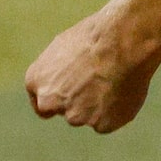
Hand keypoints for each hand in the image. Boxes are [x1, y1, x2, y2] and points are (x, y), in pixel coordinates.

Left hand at [24, 9, 158, 132]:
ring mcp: (76, 116)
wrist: (121, 41)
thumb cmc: (95, 36)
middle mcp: (50, 102)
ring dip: (100, 106)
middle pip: (65, 112)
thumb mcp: (65, 45)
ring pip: (89, 116)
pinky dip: (117, 110)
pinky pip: (110, 120)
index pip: (41, 106)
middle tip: (98, 87)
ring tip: (115, 80)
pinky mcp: (101, 124)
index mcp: (36, 81)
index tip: (71, 99)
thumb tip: (66, 75)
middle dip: (78, 105)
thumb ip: (59, 70)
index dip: (58, 102)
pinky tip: (124, 89)